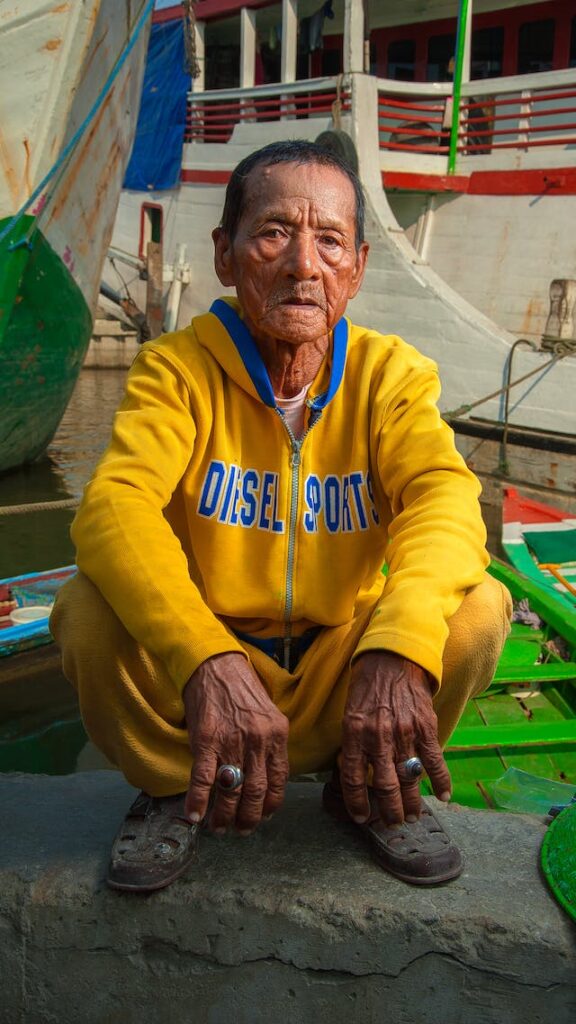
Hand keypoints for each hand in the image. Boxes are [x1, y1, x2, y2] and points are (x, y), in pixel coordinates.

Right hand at [183, 652, 288, 833]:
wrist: (214, 664)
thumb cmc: (240, 688)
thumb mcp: (267, 713)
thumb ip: (269, 743)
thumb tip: (265, 775)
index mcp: (277, 734)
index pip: (280, 780)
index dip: (271, 805)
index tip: (263, 816)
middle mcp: (258, 740)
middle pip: (257, 792)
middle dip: (248, 818)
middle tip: (240, 830)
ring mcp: (232, 741)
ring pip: (232, 790)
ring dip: (224, 815)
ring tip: (218, 827)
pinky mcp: (206, 740)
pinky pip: (203, 778)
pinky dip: (198, 801)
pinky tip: (194, 815)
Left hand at [341, 651, 451, 824]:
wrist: (392, 657)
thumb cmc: (367, 686)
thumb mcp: (349, 712)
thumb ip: (353, 743)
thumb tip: (354, 773)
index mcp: (354, 732)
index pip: (353, 778)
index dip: (357, 803)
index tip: (362, 818)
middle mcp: (378, 735)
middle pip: (385, 786)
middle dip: (389, 811)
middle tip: (392, 823)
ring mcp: (404, 732)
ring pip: (409, 778)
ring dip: (412, 803)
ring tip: (413, 817)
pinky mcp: (425, 726)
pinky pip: (434, 760)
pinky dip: (441, 781)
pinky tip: (443, 796)